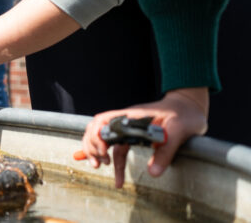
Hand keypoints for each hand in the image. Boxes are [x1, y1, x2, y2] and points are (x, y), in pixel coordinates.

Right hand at [78, 87, 208, 187]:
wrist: (189, 107)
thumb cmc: (185, 115)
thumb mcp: (178, 132)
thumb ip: (165, 152)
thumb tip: (152, 174)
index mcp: (133, 115)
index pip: (104, 120)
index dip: (98, 136)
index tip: (104, 153)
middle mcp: (126, 120)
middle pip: (97, 129)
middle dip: (92, 145)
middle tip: (100, 164)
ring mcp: (129, 127)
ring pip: (103, 138)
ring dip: (96, 151)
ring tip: (99, 166)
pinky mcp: (135, 136)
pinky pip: (117, 147)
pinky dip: (112, 160)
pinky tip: (112, 173)